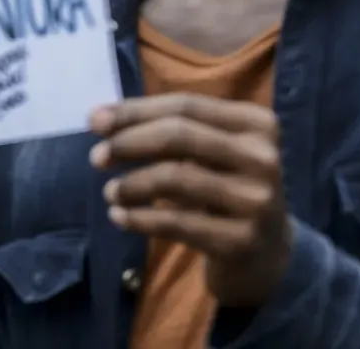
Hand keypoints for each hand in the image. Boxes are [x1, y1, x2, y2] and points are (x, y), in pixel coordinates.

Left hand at [90, 94, 290, 305]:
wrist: (266, 254)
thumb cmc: (224, 190)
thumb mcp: (206, 154)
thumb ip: (161, 130)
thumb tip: (98, 117)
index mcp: (256, 124)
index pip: (185, 106)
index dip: (134, 111)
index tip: (93, 121)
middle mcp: (263, 157)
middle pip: (179, 135)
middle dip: (128, 143)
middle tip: (96, 158)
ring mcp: (256, 200)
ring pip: (174, 178)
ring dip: (130, 185)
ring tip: (110, 193)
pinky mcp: (240, 240)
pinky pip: (175, 222)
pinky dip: (138, 218)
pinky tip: (119, 217)